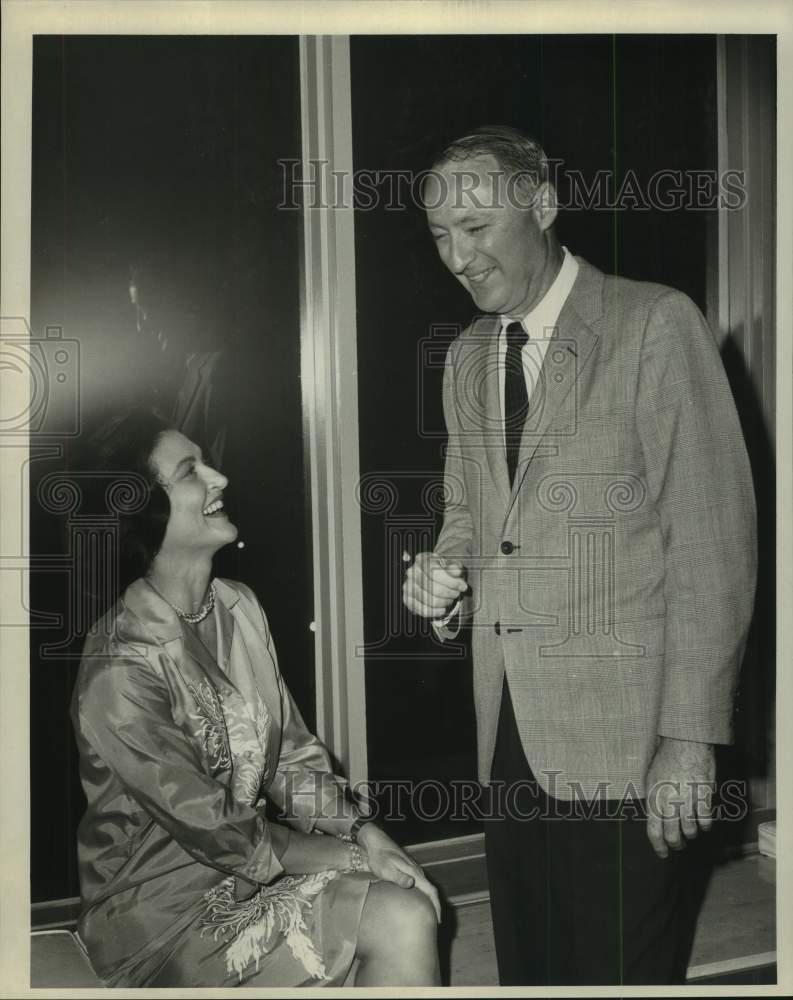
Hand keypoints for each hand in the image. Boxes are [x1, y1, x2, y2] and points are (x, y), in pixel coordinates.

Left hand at [357, 823, 440, 921]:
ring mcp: (414, 870)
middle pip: (431, 890)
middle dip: (435, 906)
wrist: (376, 842)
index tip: (439, 920)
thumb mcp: (386, 869)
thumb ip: (399, 877)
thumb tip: (412, 884)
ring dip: (429, 901)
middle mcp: (417, 871)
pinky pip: (421, 885)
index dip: (436, 905)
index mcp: (414, 872)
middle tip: (434, 922)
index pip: (431, 890)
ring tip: (428, 915)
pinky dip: (423, 895)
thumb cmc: (379, 857)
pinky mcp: (409, 871)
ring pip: (426, 888)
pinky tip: (418, 902)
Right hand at [402, 550, 466, 620]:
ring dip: (445, 602)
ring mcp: (408, 586)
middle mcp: (412, 572)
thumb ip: (455, 567)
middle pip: (434, 588)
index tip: (463, 586)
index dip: (452, 582)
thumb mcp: (452, 565)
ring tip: (450, 599)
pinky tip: (443, 609)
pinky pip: (423, 610)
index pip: (436, 573)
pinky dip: (436, 612)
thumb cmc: (444, 570)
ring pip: (430, 601)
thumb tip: (456, 572)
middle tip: (457, 593)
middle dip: (450, 593)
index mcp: (422, 560)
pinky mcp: (408, 600)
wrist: (433, 576)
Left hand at [645, 737, 715, 858]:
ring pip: (690, 831)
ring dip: (691, 834)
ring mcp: (687, 800)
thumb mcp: (652, 779)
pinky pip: (705, 820)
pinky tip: (703, 822)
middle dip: (676, 845)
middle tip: (679, 845)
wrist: (685, 742)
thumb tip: (656, 819)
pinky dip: (705, 825)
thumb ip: (654, 801)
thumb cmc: (666, 759)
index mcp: (654, 798)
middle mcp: (670, 802)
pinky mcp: (704, 796)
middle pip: (673, 836)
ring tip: (691, 831)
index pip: (654, 831)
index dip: (658, 847)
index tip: (663, 853)